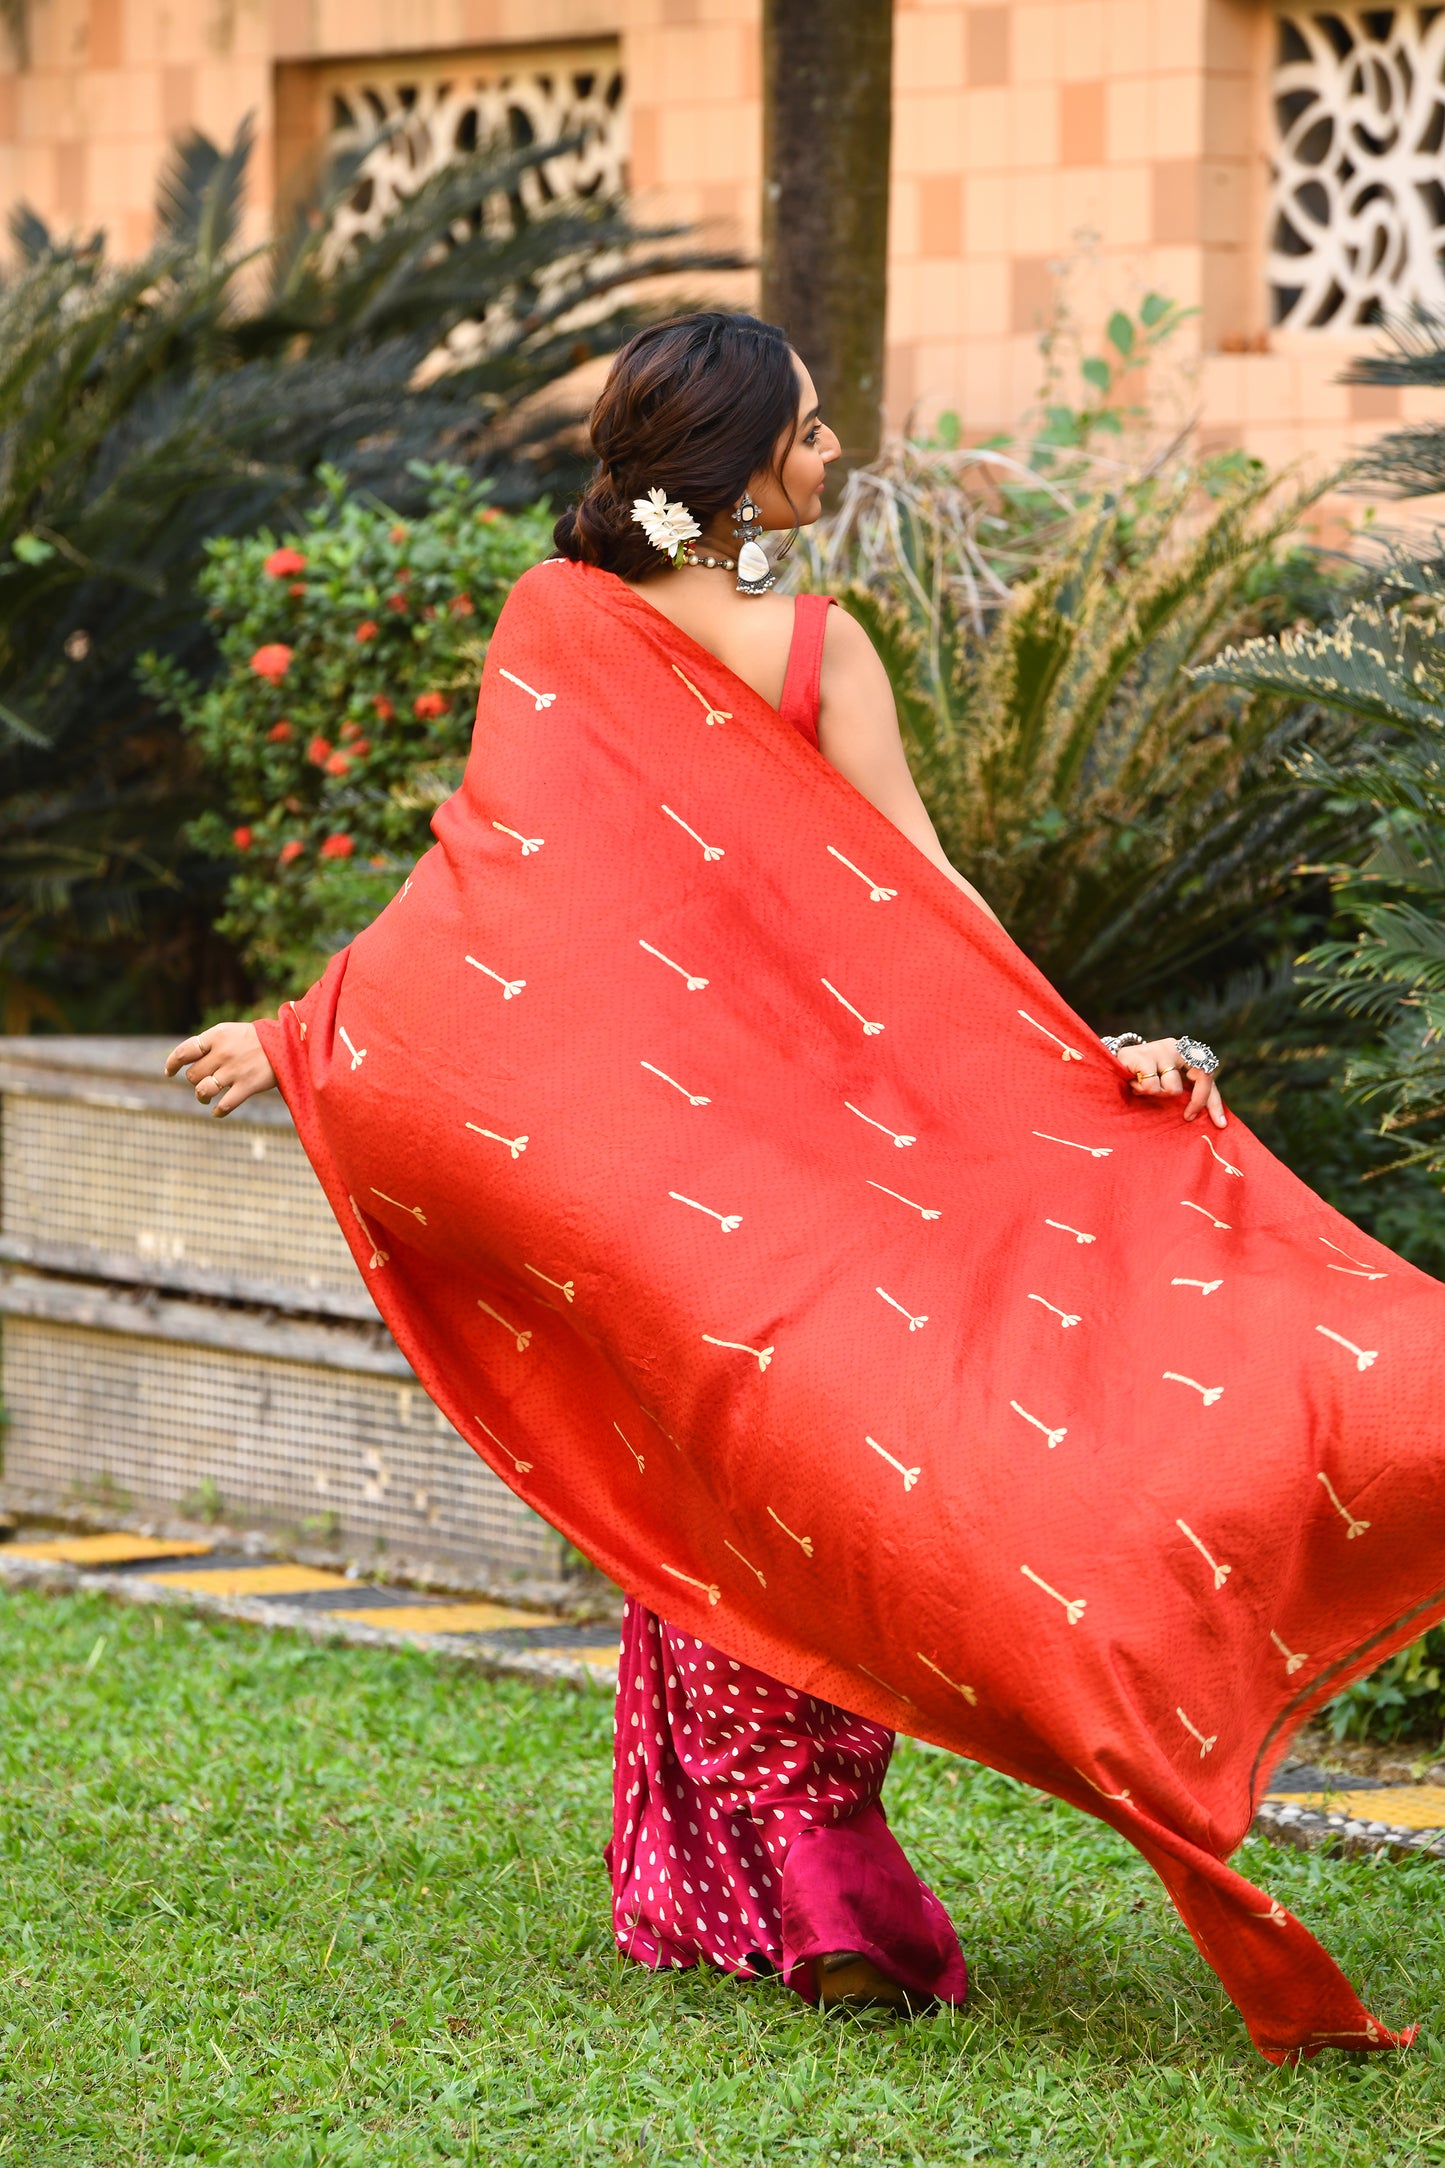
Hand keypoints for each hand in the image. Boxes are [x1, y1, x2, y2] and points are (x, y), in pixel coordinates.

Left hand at [165, 1021, 276, 1117]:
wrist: (289, 1043)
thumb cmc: (257, 1039)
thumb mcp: (231, 1032)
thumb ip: (210, 1043)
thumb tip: (186, 1060)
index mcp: (217, 1036)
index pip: (184, 1051)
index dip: (173, 1063)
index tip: (169, 1072)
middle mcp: (223, 1053)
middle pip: (193, 1074)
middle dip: (194, 1081)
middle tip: (202, 1082)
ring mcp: (235, 1070)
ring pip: (203, 1090)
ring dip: (201, 1097)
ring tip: (205, 1098)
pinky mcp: (247, 1086)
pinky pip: (224, 1105)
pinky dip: (218, 1111)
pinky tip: (217, 1112)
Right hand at [1110, 1037, 1225, 1129]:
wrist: (1108, 1061)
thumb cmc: (1140, 1076)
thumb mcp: (1165, 1080)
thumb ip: (1184, 1089)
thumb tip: (1211, 1120)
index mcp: (1185, 1052)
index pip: (1208, 1075)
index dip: (1214, 1101)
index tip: (1220, 1124)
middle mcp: (1176, 1046)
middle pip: (1202, 1076)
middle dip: (1197, 1101)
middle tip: (1187, 1117)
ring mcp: (1159, 1049)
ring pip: (1172, 1088)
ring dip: (1158, 1095)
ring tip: (1143, 1088)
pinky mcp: (1142, 1056)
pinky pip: (1151, 1087)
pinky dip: (1141, 1091)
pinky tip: (1132, 1083)